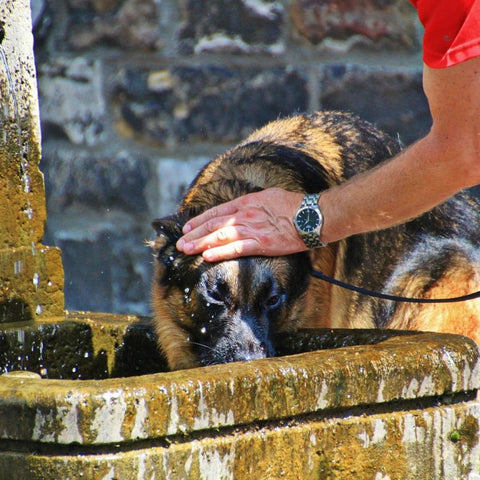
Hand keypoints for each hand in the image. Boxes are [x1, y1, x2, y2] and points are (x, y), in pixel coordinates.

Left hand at [176, 188, 307, 260]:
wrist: (311, 215)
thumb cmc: (293, 205)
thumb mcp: (269, 196)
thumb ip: (252, 203)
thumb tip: (242, 207)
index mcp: (247, 202)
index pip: (217, 212)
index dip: (200, 220)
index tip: (188, 227)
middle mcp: (245, 214)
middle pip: (214, 224)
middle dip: (195, 234)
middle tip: (181, 243)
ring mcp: (252, 229)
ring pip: (220, 236)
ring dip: (201, 243)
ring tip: (186, 249)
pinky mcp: (261, 243)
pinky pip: (236, 249)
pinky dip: (220, 252)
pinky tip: (207, 256)